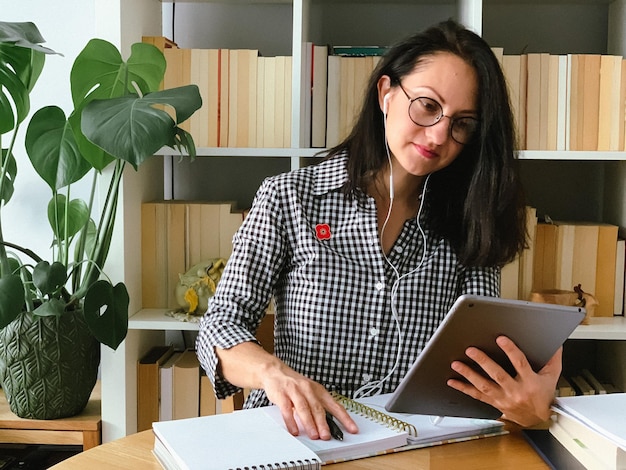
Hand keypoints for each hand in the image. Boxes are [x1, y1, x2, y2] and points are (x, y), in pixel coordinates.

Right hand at [261, 363, 358, 439]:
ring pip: (304, 408)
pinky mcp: (282, 394)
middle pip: (318, 408)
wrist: (275, 371)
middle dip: (323, 423)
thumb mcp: (310, 392)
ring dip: (309, 423)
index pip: (335, 405)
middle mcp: (308, 389)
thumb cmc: (294, 384)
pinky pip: (287, 409)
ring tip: (313, 435)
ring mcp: (294, 391)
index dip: (345, 418)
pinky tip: (294, 430)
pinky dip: (291, 421)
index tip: (352, 429)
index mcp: (318, 390)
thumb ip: (318, 407)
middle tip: (326, 435)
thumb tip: (330, 426)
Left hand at [446, 336, 560, 426]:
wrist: (537, 420)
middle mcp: (515, 391)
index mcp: (530, 381)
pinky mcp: (494, 403)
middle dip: (483, 362)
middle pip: (498, 375)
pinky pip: (477, 396)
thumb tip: (556, 342)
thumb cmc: (543, 395)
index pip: (520, 363)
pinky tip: (452, 381)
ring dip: (469, 374)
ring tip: (457, 363)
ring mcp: (503, 398)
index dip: (510, 350)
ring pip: (484, 386)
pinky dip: (463, 388)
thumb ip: (552, 359)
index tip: (500, 339)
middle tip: (471, 350)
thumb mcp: (552, 377)